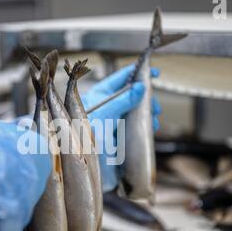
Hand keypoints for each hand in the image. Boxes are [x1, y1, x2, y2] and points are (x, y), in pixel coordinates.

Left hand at [83, 65, 160, 191]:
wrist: (76, 158)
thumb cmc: (83, 133)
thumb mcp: (105, 113)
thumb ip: (123, 100)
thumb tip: (140, 87)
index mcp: (101, 96)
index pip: (121, 79)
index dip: (137, 73)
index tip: (154, 72)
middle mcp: (107, 107)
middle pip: (131, 97)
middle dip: (146, 100)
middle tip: (155, 108)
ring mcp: (112, 122)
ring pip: (134, 113)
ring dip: (146, 116)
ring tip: (153, 123)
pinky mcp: (116, 137)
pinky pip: (132, 129)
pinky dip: (143, 129)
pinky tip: (149, 132)